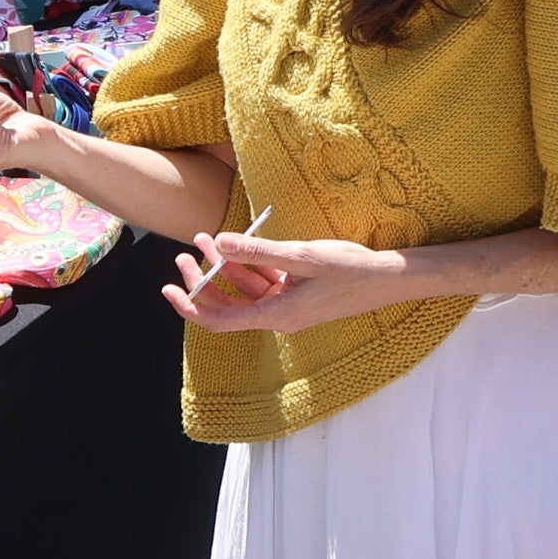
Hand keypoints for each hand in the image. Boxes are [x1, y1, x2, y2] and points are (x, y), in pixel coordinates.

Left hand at [163, 230, 409, 335]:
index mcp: (277, 315)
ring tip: (208, 238)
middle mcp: (279, 316)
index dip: (189, 306)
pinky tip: (242, 244)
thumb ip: (258, 251)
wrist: (390, 278)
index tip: (167, 288)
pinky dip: (249, 267)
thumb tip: (219, 242)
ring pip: (245, 292)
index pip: (219, 320)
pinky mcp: (298, 295)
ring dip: (225, 268)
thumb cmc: (351, 270)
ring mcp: (289, 306)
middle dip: (204, 279)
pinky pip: (265, 285)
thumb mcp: (302, 256)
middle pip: (228, 305)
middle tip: (188, 251)